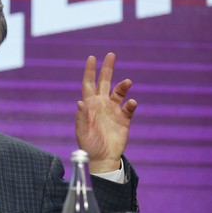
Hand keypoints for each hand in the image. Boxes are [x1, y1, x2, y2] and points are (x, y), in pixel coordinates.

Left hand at [75, 53, 136, 172]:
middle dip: (107, 69)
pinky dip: (131, 104)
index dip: (90, 71)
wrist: (102, 158)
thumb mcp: (82, 132)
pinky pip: (129, 108)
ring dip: (123, 86)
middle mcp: (102, 104)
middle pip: (104, 82)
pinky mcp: (124, 119)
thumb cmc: (88, 144)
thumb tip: (80, 102)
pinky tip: (131, 103)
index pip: (89, 84)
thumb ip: (81, 117)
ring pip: (119, 92)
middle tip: (111, 55)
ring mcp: (113, 110)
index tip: (92, 57)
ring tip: (127, 82)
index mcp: (90, 104)